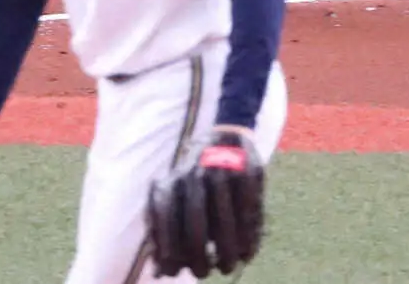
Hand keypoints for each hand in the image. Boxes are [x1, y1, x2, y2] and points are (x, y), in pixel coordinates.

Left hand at [146, 125, 264, 278]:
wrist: (227, 139)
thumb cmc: (197, 182)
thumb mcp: (178, 197)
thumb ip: (168, 231)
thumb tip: (159, 272)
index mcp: (173, 178)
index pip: (164, 211)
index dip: (167, 243)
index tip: (172, 270)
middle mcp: (194, 172)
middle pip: (195, 215)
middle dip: (198, 250)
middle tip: (203, 274)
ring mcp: (222, 169)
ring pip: (225, 215)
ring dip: (226, 247)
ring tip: (227, 266)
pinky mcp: (248, 170)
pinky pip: (249, 208)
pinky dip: (249, 234)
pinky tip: (248, 253)